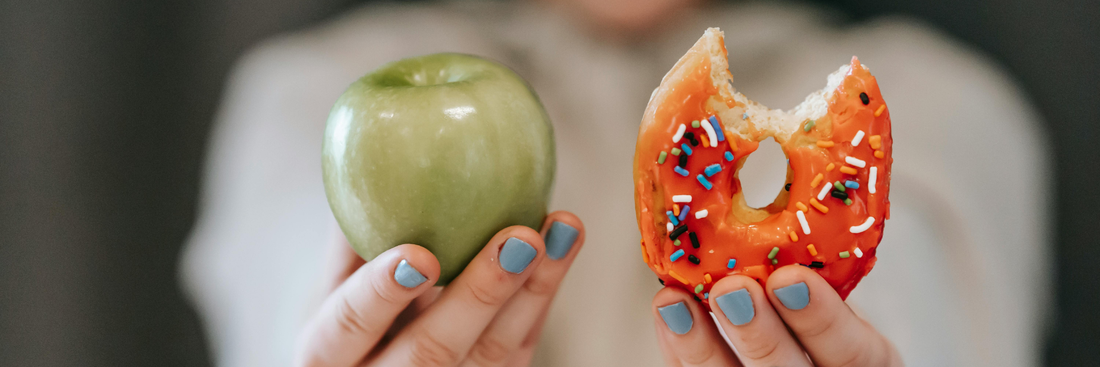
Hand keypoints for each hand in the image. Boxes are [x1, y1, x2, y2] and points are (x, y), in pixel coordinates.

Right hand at [296, 211, 584, 366]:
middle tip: (519, 240)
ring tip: (561, 230)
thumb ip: (351, 236)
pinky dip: (542, 294)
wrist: (380, 363)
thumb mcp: (335, 286)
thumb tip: (367, 149)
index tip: (418, 254)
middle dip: (480, 296)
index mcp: (328, 354)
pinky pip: (518, 349)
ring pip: (491, 356)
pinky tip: (562, 244)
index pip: (347, 326)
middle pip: (431, 352)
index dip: (380, 294)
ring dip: (533, 289)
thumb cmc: (355, 315)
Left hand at [652, 265, 903, 365]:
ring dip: (701, 344)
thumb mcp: (840, 291)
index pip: (851, 351)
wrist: (805, 345)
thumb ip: (821, 268)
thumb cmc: (823, 310)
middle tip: (732, 289)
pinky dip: (679, 349)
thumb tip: (786, 205)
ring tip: (674, 303)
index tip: (790, 278)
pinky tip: (668, 313)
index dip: (822, 319)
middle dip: (758, 332)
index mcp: (861, 360)